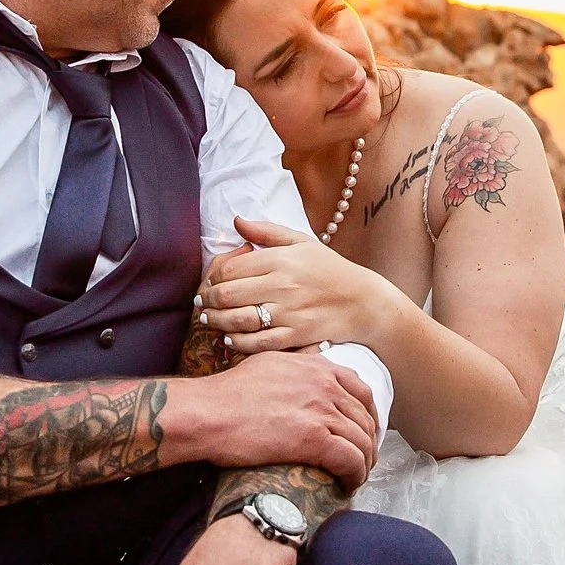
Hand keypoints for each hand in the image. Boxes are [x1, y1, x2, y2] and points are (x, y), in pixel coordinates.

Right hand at [180, 353, 379, 490]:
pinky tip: (347, 486)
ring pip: (362, 442)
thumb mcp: (267, 365)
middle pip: (365, 418)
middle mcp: (324, 385)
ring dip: (364, 464)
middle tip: (363, 460)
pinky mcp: (314, 440)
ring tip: (355, 478)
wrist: (206, 413)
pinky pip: (351, 460)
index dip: (369, 414)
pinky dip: (355, 476)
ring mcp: (321, 411)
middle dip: (369, 443)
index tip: (366, 431)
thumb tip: (300, 377)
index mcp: (316, 367)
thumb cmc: (226, 395)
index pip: (361, 390)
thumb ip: (293, 370)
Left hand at [203, 218, 381, 354]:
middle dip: (208, 301)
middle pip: (228, 294)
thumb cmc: (330, 268)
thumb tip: (236, 221)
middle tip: (202, 305)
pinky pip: (258, 343)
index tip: (208, 283)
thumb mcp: (301, 242)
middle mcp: (282, 285)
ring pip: (238, 320)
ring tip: (210, 321)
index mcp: (281, 259)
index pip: (231, 268)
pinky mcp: (296, 336)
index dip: (212, 278)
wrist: (362, 301)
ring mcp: (289, 313)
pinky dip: (238, 342)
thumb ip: (266, 231)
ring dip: (217, 322)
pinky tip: (230, 338)